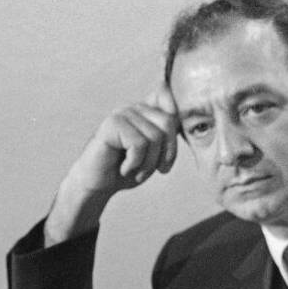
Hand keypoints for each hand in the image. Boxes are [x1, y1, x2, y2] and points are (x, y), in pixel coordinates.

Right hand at [44, 86, 178, 244]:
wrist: (98, 184)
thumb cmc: (129, 169)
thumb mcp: (157, 153)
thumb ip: (169, 134)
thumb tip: (189, 120)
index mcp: (147, 111)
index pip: (171, 104)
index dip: (175, 129)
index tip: (167, 157)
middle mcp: (134, 108)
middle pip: (168, 122)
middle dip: (167, 153)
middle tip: (157, 170)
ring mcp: (122, 113)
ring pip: (155, 136)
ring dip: (149, 163)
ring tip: (137, 171)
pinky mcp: (111, 124)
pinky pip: (138, 144)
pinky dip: (135, 163)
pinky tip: (124, 168)